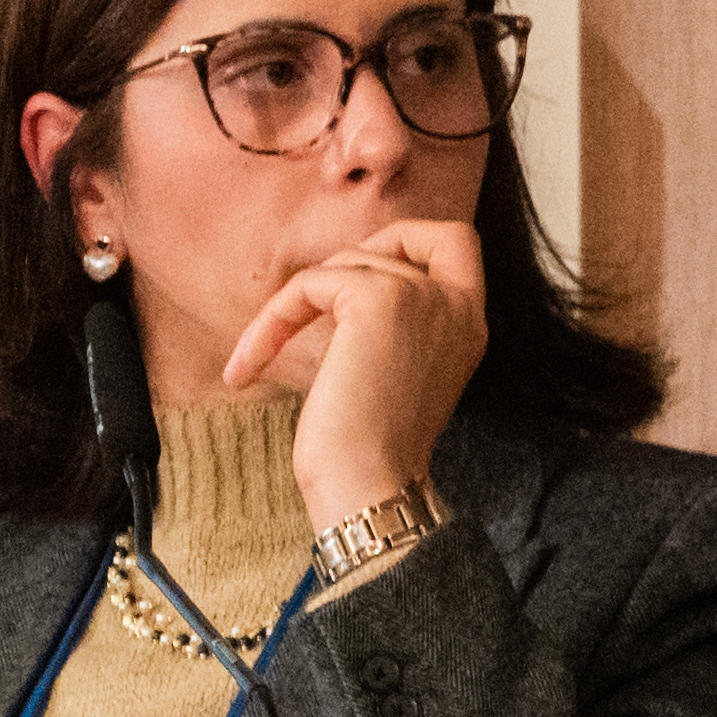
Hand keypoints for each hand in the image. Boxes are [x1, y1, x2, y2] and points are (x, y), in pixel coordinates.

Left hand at [225, 222, 491, 531]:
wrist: (369, 483)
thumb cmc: (370, 449)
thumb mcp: (397, 372)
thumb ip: (394, 323)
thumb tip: (337, 285)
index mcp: (468, 325)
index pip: (457, 241)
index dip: (411, 241)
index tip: (366, 284)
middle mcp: (458, 305)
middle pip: (406, 232)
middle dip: (354, 257)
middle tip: (316, 306)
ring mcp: (423, 297)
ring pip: (348, 260)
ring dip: (297, 303)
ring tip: (265, 353)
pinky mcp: (380, 300)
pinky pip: (309, 284)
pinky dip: (271, 321)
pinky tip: (248, 366)